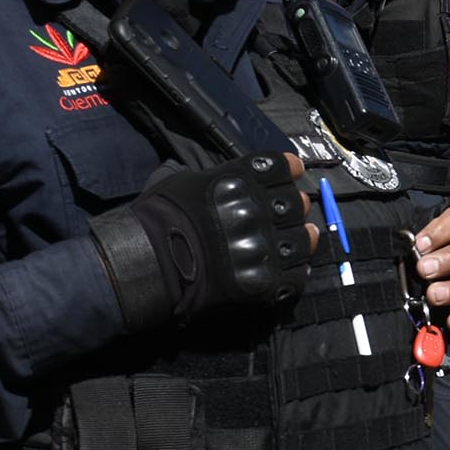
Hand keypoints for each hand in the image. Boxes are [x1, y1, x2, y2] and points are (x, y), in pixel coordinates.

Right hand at [91, 151, 315, 330]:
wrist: (147, 265)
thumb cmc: (158, 219)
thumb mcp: (182, 180)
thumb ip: (213, 176)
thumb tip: (218, 176)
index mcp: (240, 181)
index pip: (280, 166)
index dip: (288, 169)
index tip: (292, 171)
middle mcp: (258, 211)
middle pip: (295, 202)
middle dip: (292, 205)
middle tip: (288, 211)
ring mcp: (264, 248)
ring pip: (302, 240)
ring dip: (300, 239)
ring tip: (295, 240)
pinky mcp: (265, 283)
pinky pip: (295, 276)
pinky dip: (293, 273)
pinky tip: (286, 270)